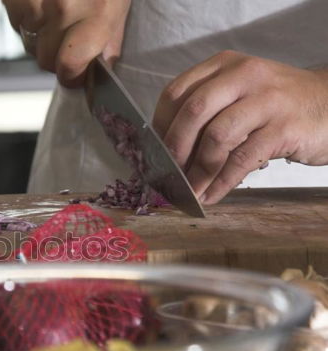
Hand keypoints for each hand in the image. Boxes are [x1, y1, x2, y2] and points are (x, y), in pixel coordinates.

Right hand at [2, 0, 130, 87]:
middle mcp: (64, 8)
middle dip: (54, 53)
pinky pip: (15, 21)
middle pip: (46, 60)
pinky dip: (24, 14)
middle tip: (65, 33)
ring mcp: (35, 2)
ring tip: (53, 5)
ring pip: (28, 41)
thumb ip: (111, 31)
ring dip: (38, 32)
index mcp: (99, 11)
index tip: (75, 72)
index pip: (70, 69)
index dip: (72, 75)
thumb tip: (105, 63)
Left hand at [153, 50, 327, 204]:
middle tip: (167, 174)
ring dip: (197, 172)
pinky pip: (242, 159)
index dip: (160, 126)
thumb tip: (165, 150)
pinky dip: (221, 182)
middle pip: (193, 111)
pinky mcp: (284, 128)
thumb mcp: (239, 93)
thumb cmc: (275, 105)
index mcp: (225, 66)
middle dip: (174, 149)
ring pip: (217, 137)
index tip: (153, 152)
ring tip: (189, 192)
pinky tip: (211, 196)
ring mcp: (267, 100)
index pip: (177, 92)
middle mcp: (244, 76)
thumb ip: (207, 111)